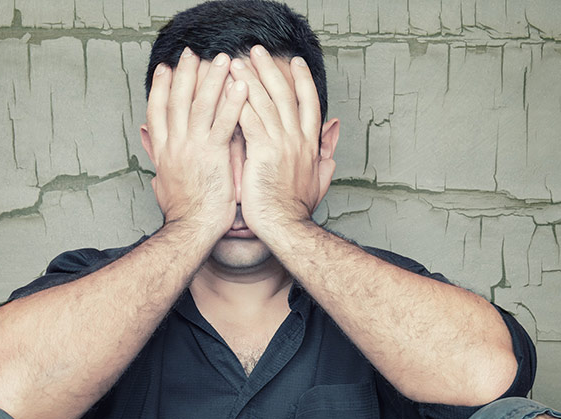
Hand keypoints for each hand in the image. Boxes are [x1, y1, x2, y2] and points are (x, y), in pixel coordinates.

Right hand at [141, 48, 248, 235]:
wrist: (191, 230)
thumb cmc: (183, 213)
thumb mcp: (162, 182)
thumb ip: (156, 157)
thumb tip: (146, 140)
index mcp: (163, 151)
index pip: (157, 111)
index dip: (159, 87)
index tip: (164, 68)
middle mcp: (175, 144)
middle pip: (176, 100)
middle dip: (184, 73)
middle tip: (191, 53)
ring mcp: (193, 148)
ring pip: (200, 105)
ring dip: (211, 79)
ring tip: (222, 59)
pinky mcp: (213, 156)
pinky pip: (224, 123)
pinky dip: (232, 103)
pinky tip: (240, 86)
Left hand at [228, 45, 337, 239]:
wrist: (287, 227)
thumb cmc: (295, 210)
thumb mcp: (318, 183)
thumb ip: (324, 163)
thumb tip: (331, 155)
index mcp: (310, 145)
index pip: (310, 104)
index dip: (303, 82)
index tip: (296, 64)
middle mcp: (298, 140)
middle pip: (286, 95)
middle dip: (271, 70)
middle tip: (257, 50)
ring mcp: (282, 144)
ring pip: (267, 103)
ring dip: (250, 79)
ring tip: (236, 61)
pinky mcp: (264, 153)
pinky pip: (251, 120)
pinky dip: (240, 102)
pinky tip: (229, 88)